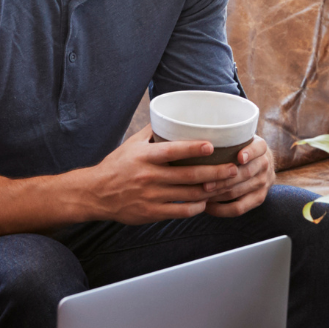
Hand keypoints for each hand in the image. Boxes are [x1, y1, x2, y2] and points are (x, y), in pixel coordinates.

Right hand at [78, 126, 238, 224]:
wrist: (96, 193)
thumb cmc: (117, 166)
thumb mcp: (131, 144)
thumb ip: (153, 131)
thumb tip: (172, 115)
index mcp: (144, 157)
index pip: (172, 151)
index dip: (193, 148)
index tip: (212, 145)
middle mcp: (149, 176)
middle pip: (189, 175)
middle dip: (215, 173)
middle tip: (233, 168)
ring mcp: (151, 196)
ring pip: (189, 195)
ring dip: (211, 190)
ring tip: (227, 184)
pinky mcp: (152, 212)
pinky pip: (181, 211)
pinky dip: (197, 207)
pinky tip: (207, 201)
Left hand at [202, 137, 274, 218]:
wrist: (260, 162)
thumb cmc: (238, 147)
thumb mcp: (239, 137)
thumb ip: (224, 137)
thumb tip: (192, 131)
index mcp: (261, 147)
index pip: (258, 148)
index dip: (250, 153)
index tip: (239, 157)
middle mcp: (265, 164)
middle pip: (245, 174)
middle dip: (223, 180)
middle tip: (204, 183)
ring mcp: (263, 183)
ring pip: (239, 191)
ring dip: (218, 194)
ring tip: (199, 194)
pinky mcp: (259, 198)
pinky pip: (239, 208)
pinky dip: (221, 209)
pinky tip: (207, 207)